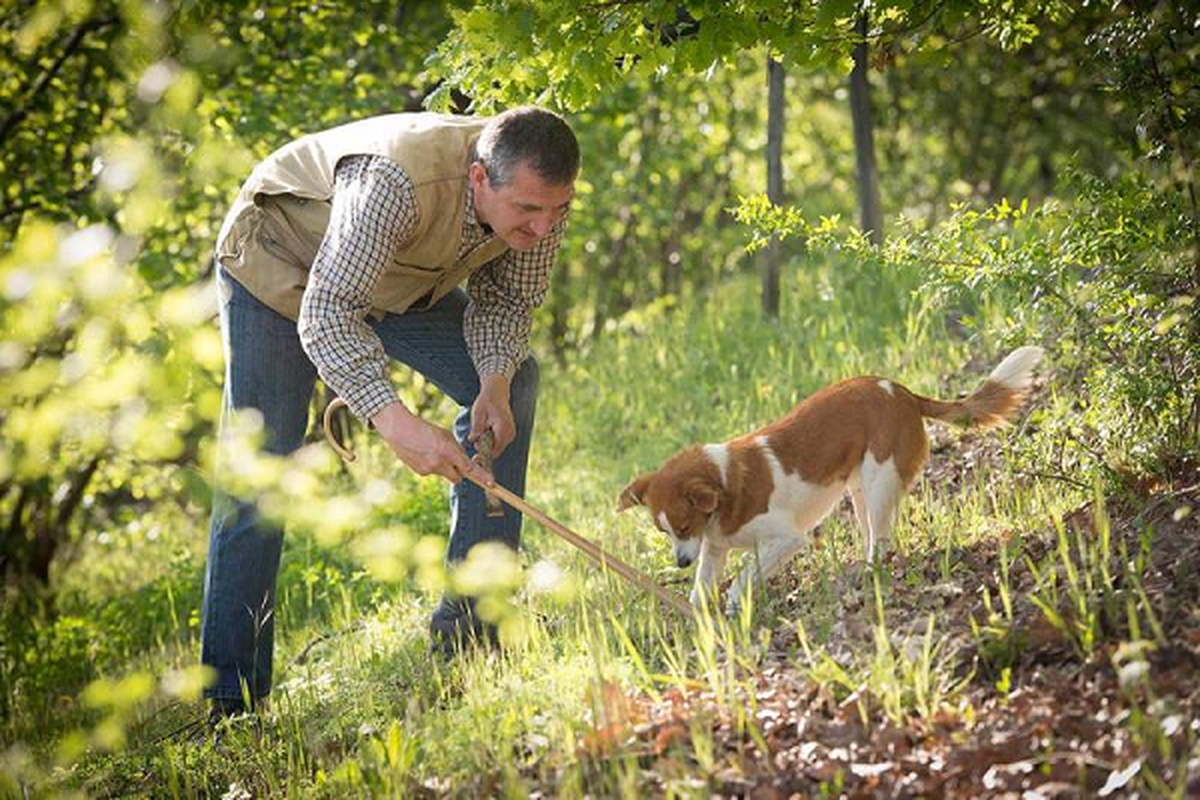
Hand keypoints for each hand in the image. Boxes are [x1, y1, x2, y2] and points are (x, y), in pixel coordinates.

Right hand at [371, 402, 492, 485]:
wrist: (399, 430)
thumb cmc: (425, 429)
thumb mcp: (445, 435)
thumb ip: (456, 449)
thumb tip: (463, 461)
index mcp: (448, 451)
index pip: (469, 468)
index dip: (481, 477)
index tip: (491, 484)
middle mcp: (439, 464)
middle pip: (458, 478)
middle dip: (460, 473)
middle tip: (455, 462)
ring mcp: (429, 470)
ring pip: (444, 474)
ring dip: (443, 466)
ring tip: (432, 451)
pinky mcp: (420, 473)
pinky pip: (432, 472)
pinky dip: (431, 465)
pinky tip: (423, 454)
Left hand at [469, 374, 515, 456]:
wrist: (497, 392)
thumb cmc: (487, 401)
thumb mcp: (478, 413)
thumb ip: (476, 427)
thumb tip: (472, 440)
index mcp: (503, 427)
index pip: (494, 449)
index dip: (483, 452)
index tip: (474, 449)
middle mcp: (510, 432)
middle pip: (496, 450)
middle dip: (485, 449)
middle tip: (475, 439)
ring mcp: (511, 434)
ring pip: (497, 448)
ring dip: (487, 445)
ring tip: (480, 432)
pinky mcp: (510, 433)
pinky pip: (499, 443)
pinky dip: (491, 441)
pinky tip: (486, 432)